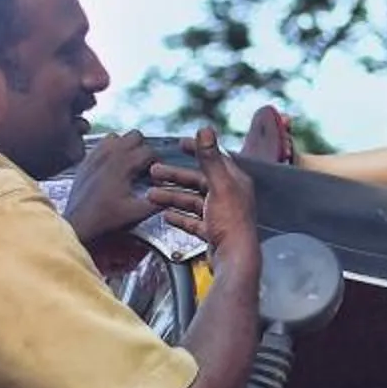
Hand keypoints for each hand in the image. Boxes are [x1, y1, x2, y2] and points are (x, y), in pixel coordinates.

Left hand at [63, 130, 160, 243]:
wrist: (77, 224)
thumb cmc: (106, 219)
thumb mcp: (136, 213)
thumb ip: (157, 201)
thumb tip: (170, 192)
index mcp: (123, 164)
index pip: (149, 151)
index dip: (158, 163)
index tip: (156, 176)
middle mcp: (109, 154)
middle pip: (135, 136)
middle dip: (143, 149)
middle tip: (144, 167)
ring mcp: (95, 155)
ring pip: (117, 137)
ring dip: (126, 147)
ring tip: (128, 165)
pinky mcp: (86, 160)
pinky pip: (101, 144)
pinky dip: (110, 150)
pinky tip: (112, 166)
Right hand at [142, 127, 259, 261]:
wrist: (235, 257)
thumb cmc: (231, 223)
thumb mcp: (219, 185)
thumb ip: (210, 158)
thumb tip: (205, 130)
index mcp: (234, 182)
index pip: (214, 159)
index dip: (197, 149)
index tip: (181, 144)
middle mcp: (229, 196)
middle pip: (198, 181)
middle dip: (175, 176)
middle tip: (154, 171)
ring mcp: (221, 215)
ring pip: (192, 201)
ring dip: (172, 197)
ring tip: (151, 195)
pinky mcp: (213, 232)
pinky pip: (193, 221)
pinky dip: (180, 217)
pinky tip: (167, 215)